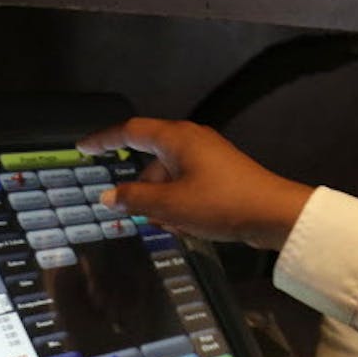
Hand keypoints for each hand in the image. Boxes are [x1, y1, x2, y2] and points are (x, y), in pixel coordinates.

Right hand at [76, 118, 313, 251]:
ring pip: (169, 176)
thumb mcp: (169, 205)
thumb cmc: (221, 203)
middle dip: (141, 188)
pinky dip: (178, 202)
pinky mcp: (220, 174)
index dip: (104, 139)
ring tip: (168, 225)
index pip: (130, 132)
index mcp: (176, 138)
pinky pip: (186, 185)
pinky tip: (185, 224)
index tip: (84, 147)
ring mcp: (208, 157)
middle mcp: (191, 140)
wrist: (273, 214)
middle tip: (136, 213)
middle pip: (151, 160)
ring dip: (161, 201)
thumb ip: (134, 199)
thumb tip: (109, 197)